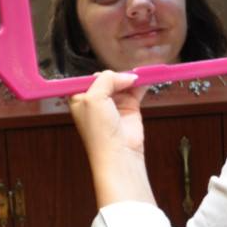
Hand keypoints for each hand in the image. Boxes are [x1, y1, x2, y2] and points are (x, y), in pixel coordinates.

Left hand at [70, 71, 154, 206]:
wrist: (119, 153)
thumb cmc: (99, 132)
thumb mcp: (94, 98)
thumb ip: (106, 79)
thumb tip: (124, 75)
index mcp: (81, 98)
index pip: (90, 77)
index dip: (100, 74)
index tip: (109, 73)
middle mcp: (97, 101)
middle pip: (109, 78)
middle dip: (118, 75)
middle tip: (126, 75)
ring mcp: (114, 104)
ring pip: (123, 82)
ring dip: (132, 77)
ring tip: (139, 75)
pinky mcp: (130, 107)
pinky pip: (137, 90)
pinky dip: (142, 83)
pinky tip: (146, 78)